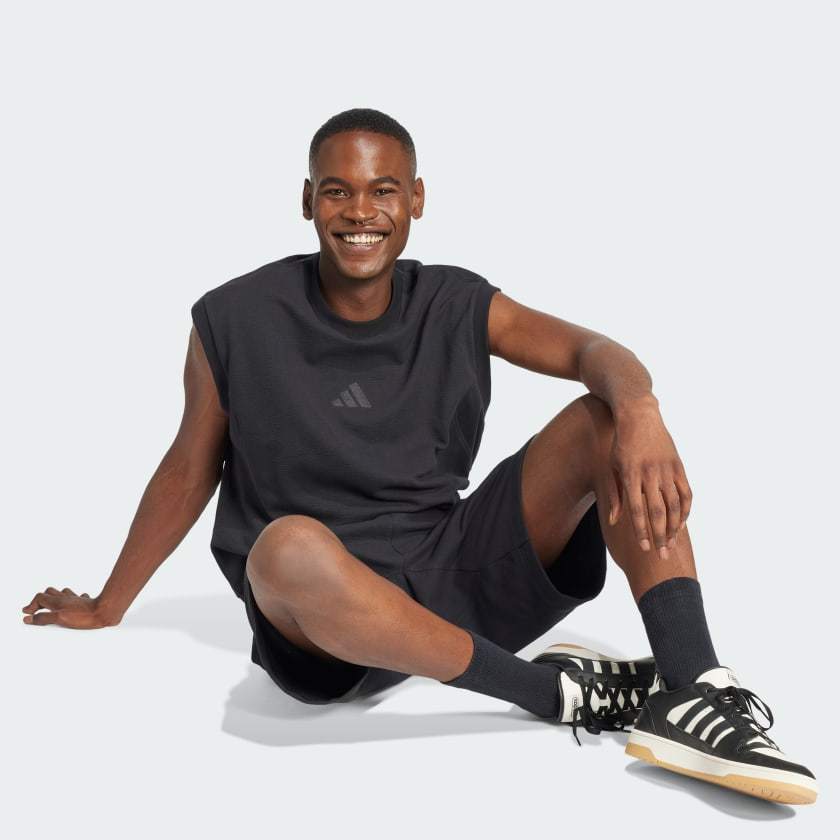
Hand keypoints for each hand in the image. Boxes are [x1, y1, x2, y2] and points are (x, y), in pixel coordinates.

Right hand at [21, 587, 115, 628]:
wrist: (105, 611)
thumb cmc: (84, 616)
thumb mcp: (60, 619)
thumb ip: (43, 618)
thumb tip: (28, 618)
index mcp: (58, 601)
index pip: (40, 597)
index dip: (31, 605)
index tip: (27, 613)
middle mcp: (67, 598)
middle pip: (50, 592)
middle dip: (41, 599)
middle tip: (37, 609)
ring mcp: (77, 600)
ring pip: (63, 593)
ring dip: (56, 598)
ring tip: (52, 606)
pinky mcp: (87, 602)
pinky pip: (78, 597)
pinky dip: (72, 600)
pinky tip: (74, 605)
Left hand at [606, 403, 692, 558]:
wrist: (639, 416)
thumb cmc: (621, 445)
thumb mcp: (612, 467)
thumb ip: (614, 496)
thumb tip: (614, 521)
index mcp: (630, 475)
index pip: (637, 510)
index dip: (641, 531)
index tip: (644, 549)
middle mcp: (650, 474)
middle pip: (658, 512)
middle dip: (660, 536)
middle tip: (663, 556)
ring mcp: (667, 470)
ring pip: (675, 505)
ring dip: (674, 527)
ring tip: (672, 544)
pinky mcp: (678, 466)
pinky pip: (686, 493)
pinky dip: (686, 510)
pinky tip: (682, 524)